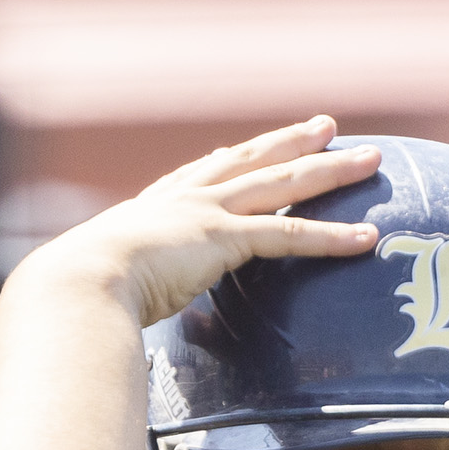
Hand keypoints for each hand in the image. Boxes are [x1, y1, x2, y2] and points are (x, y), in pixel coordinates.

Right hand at [14, 117, 382, 327]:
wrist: (76, 282)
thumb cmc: (77, 293)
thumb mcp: (102, 283)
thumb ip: (122, 292)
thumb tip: (108, 321)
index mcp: (152, 209)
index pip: (201, 174)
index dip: (234, 158)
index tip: (255, 145)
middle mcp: (184, 199)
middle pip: (253, 163)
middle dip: (293, 143)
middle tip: (328, 127)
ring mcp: (206, 214)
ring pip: (284, 185)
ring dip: (330, 172)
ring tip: (371, 161)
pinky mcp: (224, 239)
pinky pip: (290, 236)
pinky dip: (331, 238)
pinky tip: (366, 238)